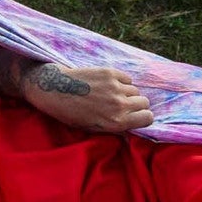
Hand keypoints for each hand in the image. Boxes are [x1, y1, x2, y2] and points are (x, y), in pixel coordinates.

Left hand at [22, 64, 154, 131]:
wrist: (54, 90)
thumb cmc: (71, 113)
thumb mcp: (93, 128)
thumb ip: (115, 127)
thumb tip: (132, 125)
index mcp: (116, 122)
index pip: (148, 118)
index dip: (143, 117)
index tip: (135, 115)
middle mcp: (119, 105)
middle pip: (144, 102)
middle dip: (137, 104)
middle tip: (123, 104)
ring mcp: (116, 88)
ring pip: (135, 90)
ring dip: (127, 92)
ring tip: (111, 94)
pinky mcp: (110, 73)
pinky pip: (127, 78)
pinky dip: (121, 81)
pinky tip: (107, 84)